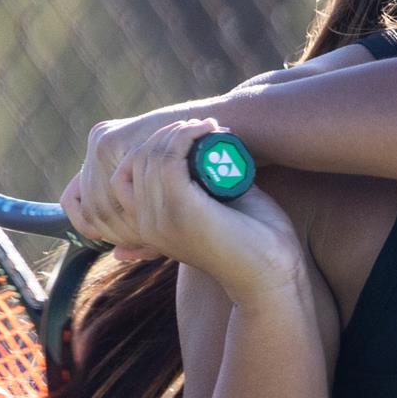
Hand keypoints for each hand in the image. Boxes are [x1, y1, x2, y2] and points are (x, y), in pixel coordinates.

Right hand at [62, 117, 303, 301]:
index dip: (149, 146)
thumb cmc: (255, 240)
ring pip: (150, 156)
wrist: (275, 271)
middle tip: (205, 126)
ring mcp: (161, 219)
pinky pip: (167, 160)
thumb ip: (202, 192)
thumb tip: (201, 157)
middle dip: (165, 133)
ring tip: (209, 126)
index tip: (188, 132)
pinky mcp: (181, 210)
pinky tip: (207, 129)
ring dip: (178, 131)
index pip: (121, 177)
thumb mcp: (217, 209)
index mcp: (150, 227)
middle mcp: (147, 225)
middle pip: (134, 161)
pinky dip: (185, 136)